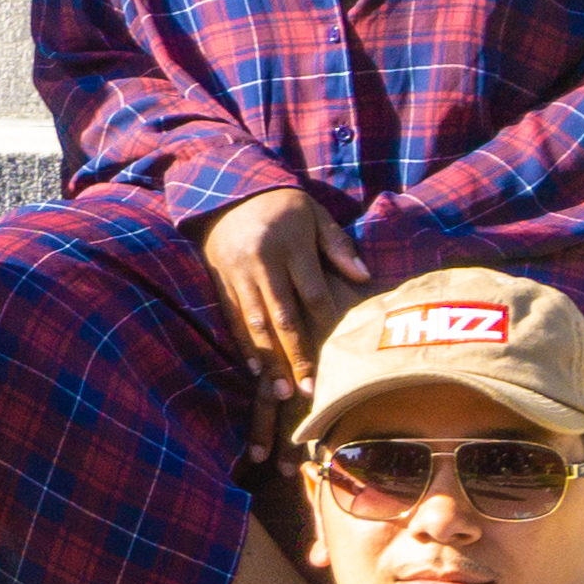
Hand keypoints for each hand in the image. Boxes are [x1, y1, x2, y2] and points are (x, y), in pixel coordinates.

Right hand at [199, 188, 369, 411]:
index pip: (311, 294)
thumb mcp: (315, 214)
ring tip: (280, 392)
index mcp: (290, 246)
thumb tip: (363, 277)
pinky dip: (244, 347)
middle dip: (295, 357)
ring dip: (269, 361)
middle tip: (306, 391)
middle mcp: (262, 263)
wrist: (228, 191)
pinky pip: (232, 319)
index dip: (323, 327)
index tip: (335, 357)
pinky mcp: (220, 281)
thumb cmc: (282, 205)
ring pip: (255, 325)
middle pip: (282, 318)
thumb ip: (337, 246)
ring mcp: (237, 275)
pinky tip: (256, 371)